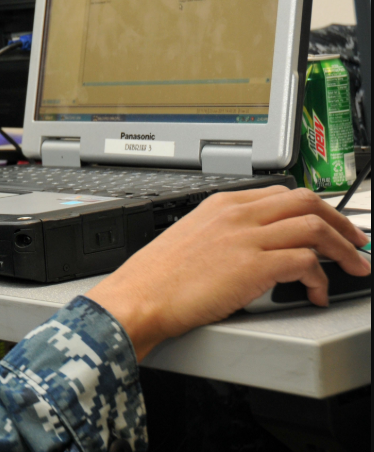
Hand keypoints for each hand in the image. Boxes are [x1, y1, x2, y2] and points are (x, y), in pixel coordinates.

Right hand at [86, 186, 370, 360]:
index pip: (282, 193)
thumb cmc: (156, 278)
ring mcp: (246, 237)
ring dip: (343, 249)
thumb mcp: (191, 238)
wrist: (139, 297)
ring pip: (315, 226)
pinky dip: (320, 279)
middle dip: (340, 222)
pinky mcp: (254, 266)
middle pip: (307, 201)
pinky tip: (315, 293)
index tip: (327, 225)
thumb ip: (225, 234)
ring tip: (353, 266)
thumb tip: (256, 249)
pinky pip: (306, 262)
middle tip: (355, 241)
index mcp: (221, 204)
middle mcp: (237, 214)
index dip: (314, 209)